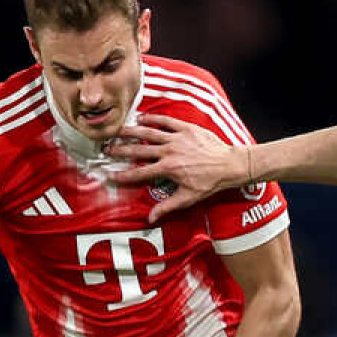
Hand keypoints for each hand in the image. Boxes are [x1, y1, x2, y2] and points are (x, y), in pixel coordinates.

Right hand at [107, 113, 246, 219]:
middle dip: (120, 150)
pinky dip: (152, 118)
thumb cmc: (210, 183)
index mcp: (168, 169)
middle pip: (139, 150)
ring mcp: (177, 138)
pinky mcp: (186, 128)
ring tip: (117, 130)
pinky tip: (140, 118)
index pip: (140, 173)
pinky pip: (166, 121)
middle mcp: (169, 152)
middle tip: (106, 149)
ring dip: (131, 131)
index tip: (110, 175)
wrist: (229, 165)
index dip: (123, 175)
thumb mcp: (188, 198)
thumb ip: (167, 207)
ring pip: (149, 133)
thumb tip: (150, 219)